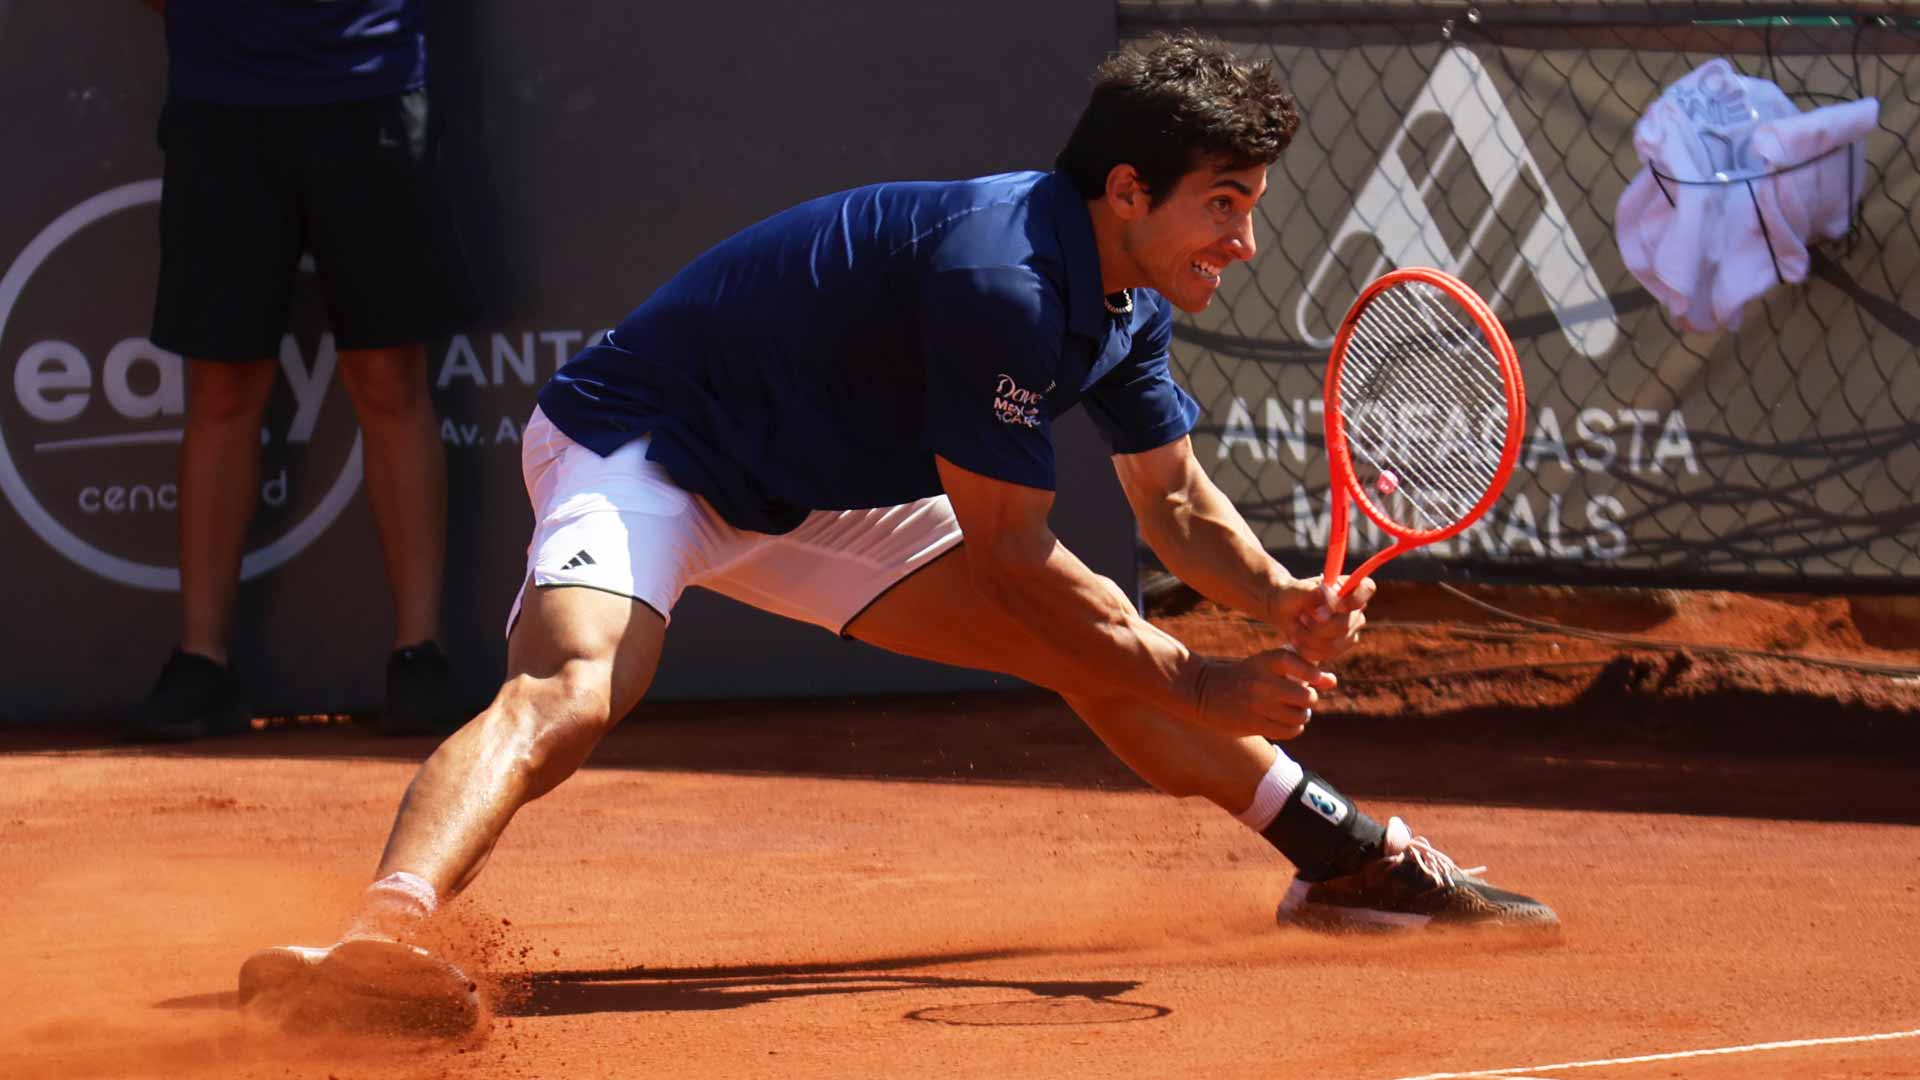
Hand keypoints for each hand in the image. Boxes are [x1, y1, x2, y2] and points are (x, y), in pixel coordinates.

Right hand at [1188, 648, 1336, 739]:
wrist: (1203, 691)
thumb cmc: (1244, 676)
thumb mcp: (1266, 665)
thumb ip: (1300, 670)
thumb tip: (1333, 682)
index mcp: (1263, 661)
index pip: (1295, 662)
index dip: (1313, 672)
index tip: (1318, 680)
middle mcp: (1260, 682)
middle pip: (1305, 695)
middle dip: (1309, 700)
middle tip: (1303, 699)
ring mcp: (1255, 705)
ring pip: (1299, 716)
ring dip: (1303, 716)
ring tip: (1295, 712)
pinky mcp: (1252, 724)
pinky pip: (1288, 730)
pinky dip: (1294, 728)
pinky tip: (1287, 722)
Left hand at [1271, 576, 1374, 664]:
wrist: (1284, 612)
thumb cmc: (1291, 595)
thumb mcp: (1295, 590)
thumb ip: (1314, 592)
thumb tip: (1334, 600)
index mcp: (1347, 586)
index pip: (1367, 588)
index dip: (1355, 600)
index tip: (1336, 607)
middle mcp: (1355, 608)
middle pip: (1346, 624)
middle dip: (1318, 626)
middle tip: (1301, 618)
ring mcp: (1351, 628)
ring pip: (1336, 643)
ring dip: (1310, 638)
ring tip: (1296, 627)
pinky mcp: (1342, 646)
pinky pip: (1329, 653)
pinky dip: (1309, 649)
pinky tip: (1299, 640)